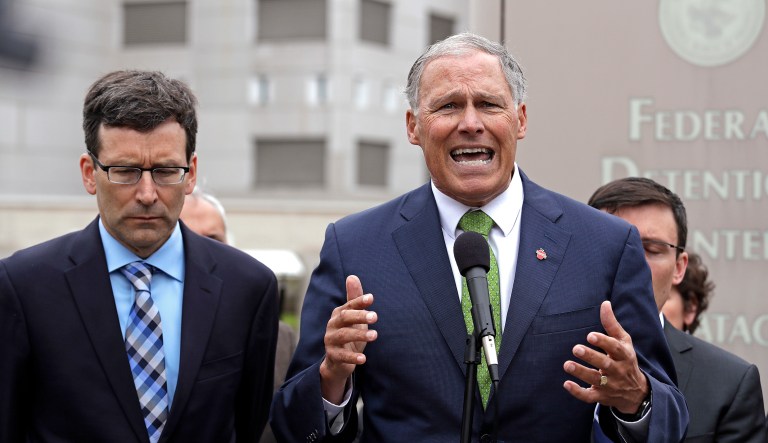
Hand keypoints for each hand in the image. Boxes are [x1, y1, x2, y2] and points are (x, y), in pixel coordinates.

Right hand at [320, 275, 377, 403]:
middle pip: (345, 317)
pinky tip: (363, 358)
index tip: (371, 298)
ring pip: (344, 335)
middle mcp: (332, 325)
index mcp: (339, 314)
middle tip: (375, 317)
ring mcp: (330, 340)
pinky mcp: (332, 355)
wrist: (338, 361)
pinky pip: (342, 356)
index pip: (349, 305)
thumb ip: (355, 299)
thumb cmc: (349, 334)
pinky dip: (352, 357)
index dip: (359, 301)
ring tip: (375, 335)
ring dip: (359, 335)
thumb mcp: (354, 317)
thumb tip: (352, 276)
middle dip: (360, 316)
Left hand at [562, 301, 648, 414]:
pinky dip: (578, 392)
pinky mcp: (601, 396)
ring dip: (581, 372)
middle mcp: (618, 370)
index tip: (590, 335)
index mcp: (624, 355)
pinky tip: (566, 384)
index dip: (603, 342)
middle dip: (591, 357)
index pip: (615, 348)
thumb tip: (605, 303)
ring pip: (595, 380)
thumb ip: (612, 324)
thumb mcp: (623, 342)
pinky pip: (590, 396)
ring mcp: (610, 385)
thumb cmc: (626, 360)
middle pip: (605, 364)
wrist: (636, 392)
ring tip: (567, 365)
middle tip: (576, 348)